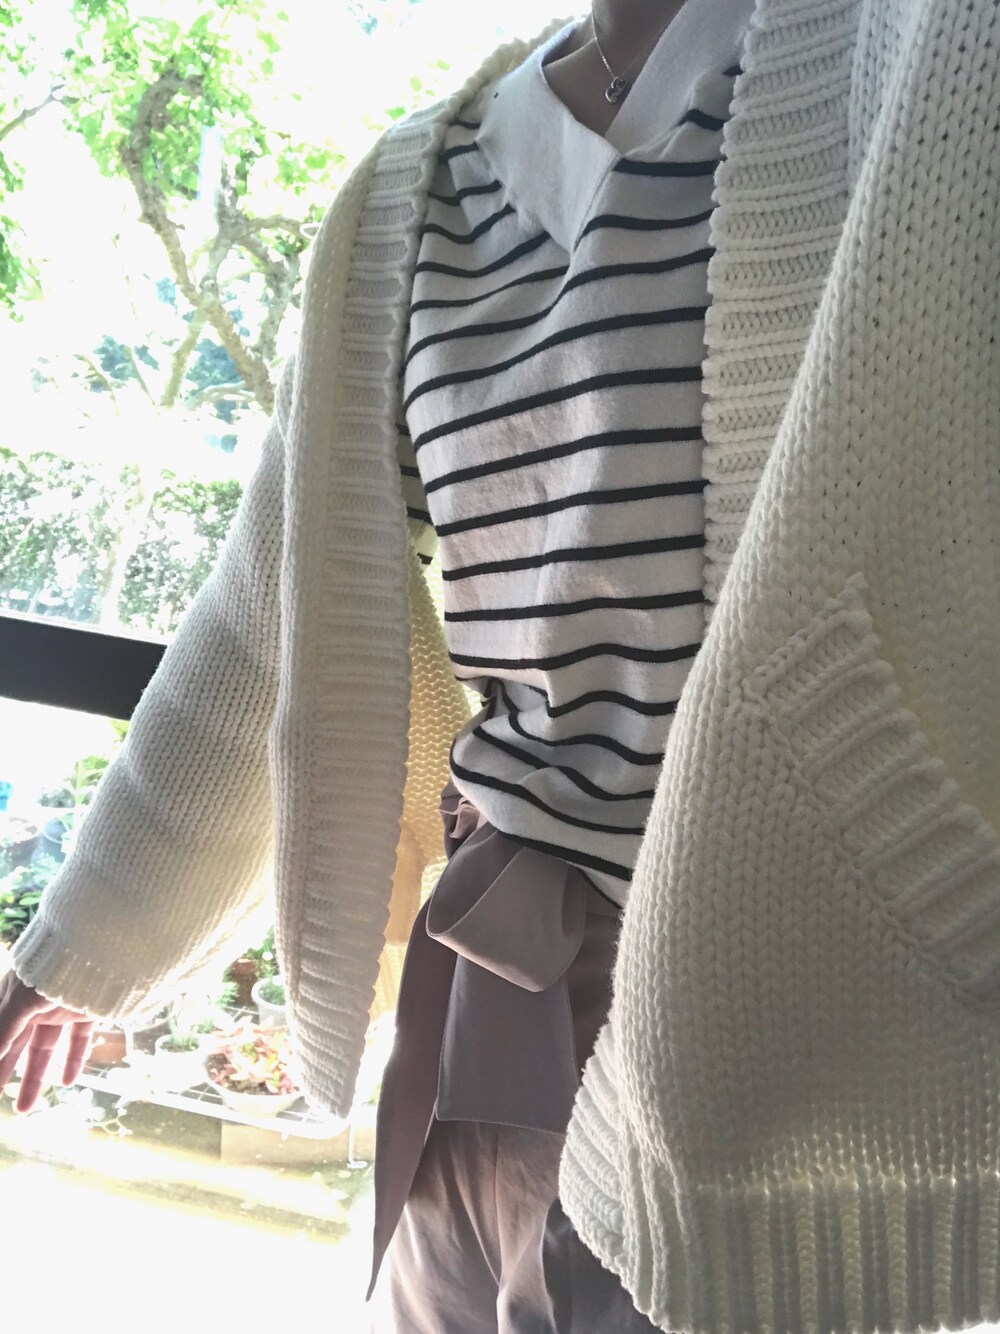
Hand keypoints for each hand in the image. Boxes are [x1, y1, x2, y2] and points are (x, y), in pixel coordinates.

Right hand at [0, 971, 94, 1113]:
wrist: (99, 943)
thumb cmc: (52, 967)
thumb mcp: (21, 1000)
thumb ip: (3, 1027)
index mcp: (13, 996)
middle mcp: (35, 1002)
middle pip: (17, 1045)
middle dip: (6, 1073)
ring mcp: (62, 1005)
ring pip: (46, 1047)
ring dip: (36, 1077)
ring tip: (25, 1108)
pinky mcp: (87, 1008)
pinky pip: (79, 1038)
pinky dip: (73, 1059)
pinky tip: (68, 1082)